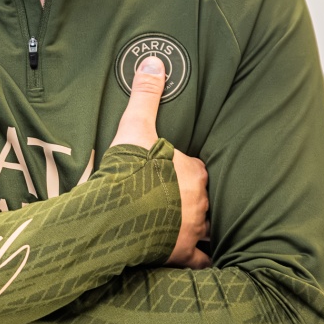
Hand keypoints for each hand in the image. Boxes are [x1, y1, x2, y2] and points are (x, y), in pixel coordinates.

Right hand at [110, 55, 210, 268]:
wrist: (116, 212)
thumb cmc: (128, 169)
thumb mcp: (135, 125)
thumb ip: (145, 94)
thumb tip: (154, 61)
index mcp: (194, 172)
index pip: (200, 170)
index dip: (189, 171)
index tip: (177, 172)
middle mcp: (199, 202)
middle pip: (206, 199)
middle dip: (194, 198)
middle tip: (179, 199)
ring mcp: (191, 229)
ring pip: (207, 228)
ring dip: (200, 227)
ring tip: (190, 227)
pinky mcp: (180, 253)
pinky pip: (198, 260)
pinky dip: (200, 261)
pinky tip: (200, 262)